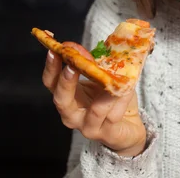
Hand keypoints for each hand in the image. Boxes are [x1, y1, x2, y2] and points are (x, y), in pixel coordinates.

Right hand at [42, 42, 146, 156]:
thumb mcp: (101, 78)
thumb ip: (92, 64)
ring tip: (111, 77)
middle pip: (61, 100)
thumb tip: (81, 46)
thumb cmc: (111, 100)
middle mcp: (73, 114)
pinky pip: (114, 115)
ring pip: (94, 111)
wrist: (128, 127)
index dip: (51, 66)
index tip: (54, 48)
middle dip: (65, 81)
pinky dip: (121, 99)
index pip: (51, 83)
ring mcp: (89, 126)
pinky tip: (127, 88)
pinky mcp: (107, 134)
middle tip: (71, 65)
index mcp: (68, 97)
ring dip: (104, 91)